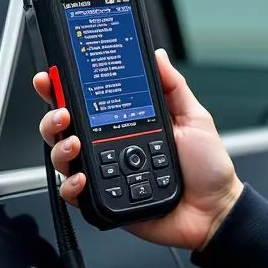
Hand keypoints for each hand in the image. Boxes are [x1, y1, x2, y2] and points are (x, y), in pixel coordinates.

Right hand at [34, 49, 242, 250]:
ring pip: (63, 158)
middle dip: (53, 115)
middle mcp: (110, 147)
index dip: (65, 88)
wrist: (215, 211)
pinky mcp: (105, 201)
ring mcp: (105, 174)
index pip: (88, 102)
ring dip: (60, 147)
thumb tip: (157, 56)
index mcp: (126, 124)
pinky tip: (82, 177)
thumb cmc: (206, 168)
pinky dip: (71, 185)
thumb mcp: (195, 119)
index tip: (53, 76)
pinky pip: (74, 194)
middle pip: (65, 128)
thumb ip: (173, 87)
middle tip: (63, 112)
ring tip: (74, 143)